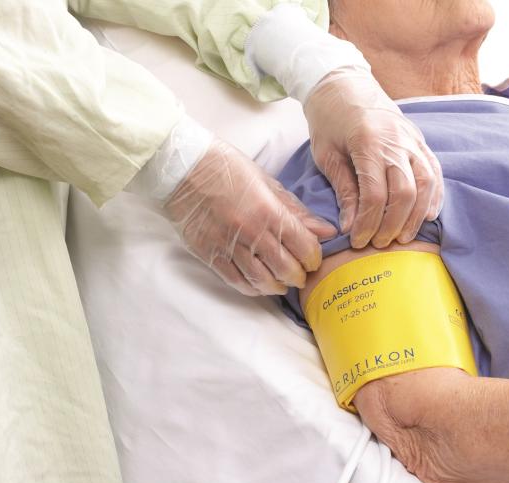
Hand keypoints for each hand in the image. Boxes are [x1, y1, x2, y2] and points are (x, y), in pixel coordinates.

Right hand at [164, 139, 336, 295]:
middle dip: (300, 275)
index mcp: (269, 211)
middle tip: (302, 273)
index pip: (304, 247)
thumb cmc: (227, 168)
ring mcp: (229, 246)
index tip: (314, 258)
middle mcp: (251, 232)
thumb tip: (327, 231)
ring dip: (278, 286)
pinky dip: (253, 288)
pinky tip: (261, 284)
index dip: (314, 257)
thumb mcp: (267, 183)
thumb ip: (297, 211)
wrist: (181, 168)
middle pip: (286, 268)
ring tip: (283, 282)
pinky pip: (237, 281)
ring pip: (263, 280)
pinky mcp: (210, 254)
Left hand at [303, 66, 443, 248]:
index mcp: (368, 143)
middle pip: (405, 192)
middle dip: (393, 224)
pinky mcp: (420, 140)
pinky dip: (434, 195)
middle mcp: (397, 141)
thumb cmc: (329, 119)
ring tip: (403, 236)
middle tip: (380, 243)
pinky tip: (427, 215)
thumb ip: (343, 189)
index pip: (375, 194)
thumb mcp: (326, 155)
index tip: (358, 241)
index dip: (369, 223)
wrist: (343, 83)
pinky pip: (435, 171)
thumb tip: (350, 225)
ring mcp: (413, 139)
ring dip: (416, 215)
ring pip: (426, 183)